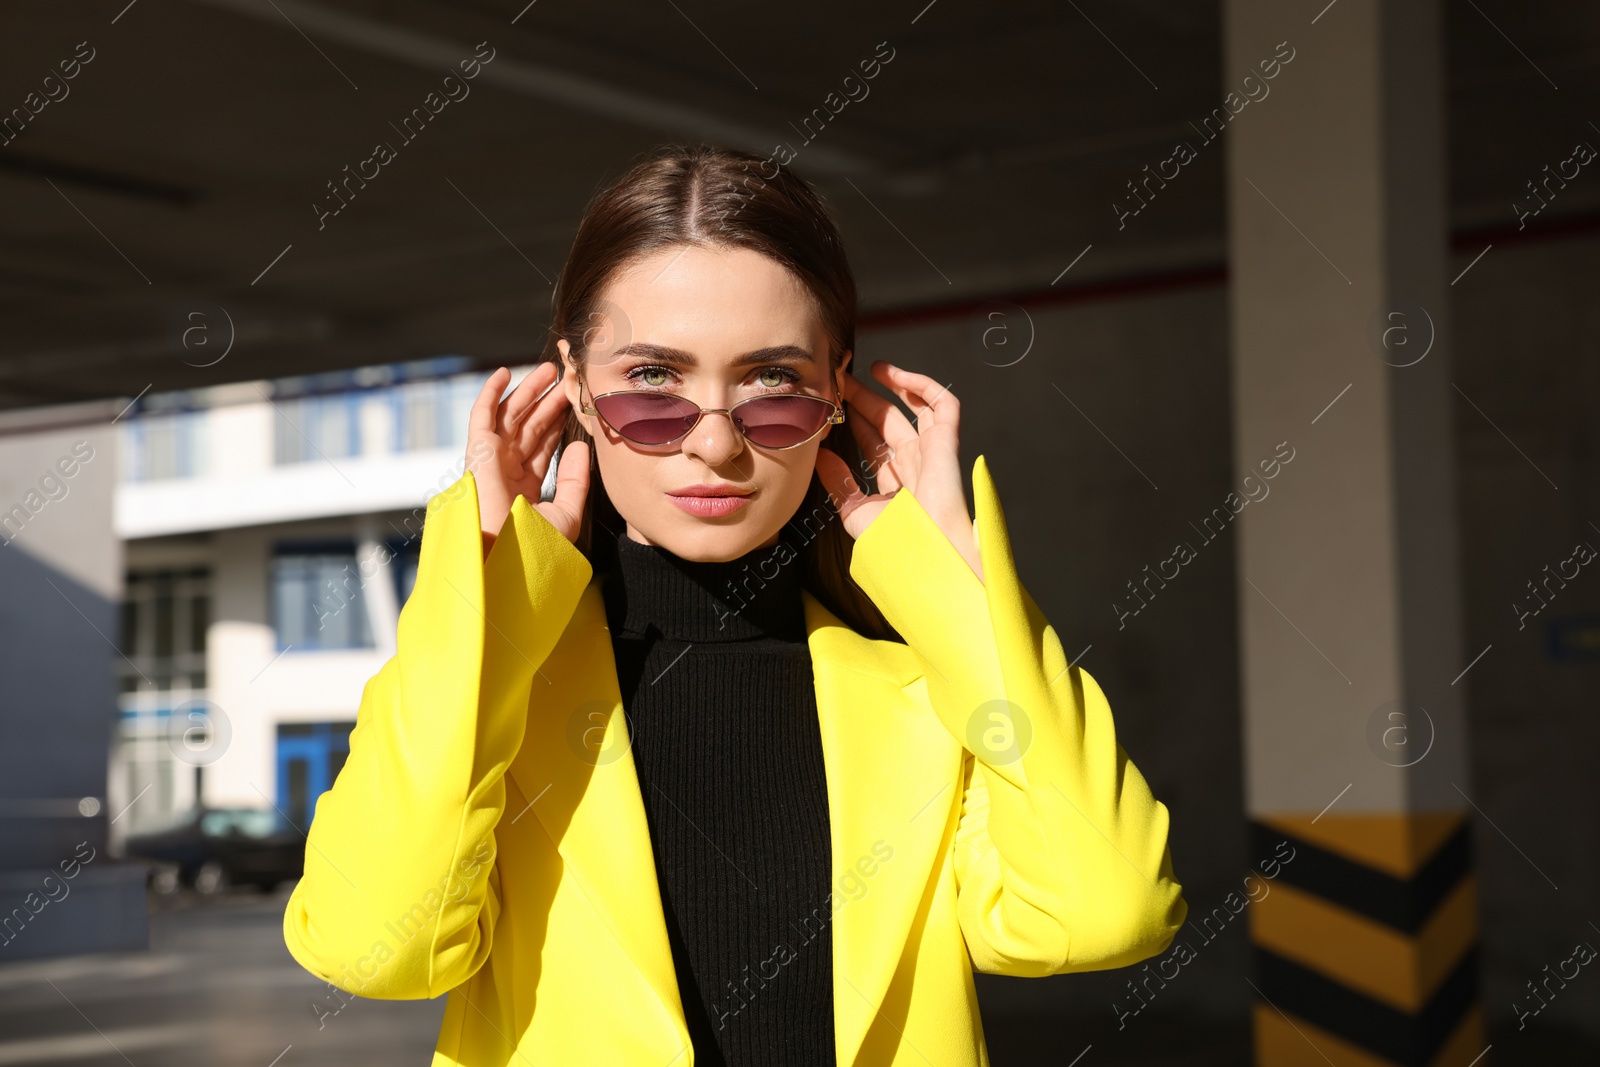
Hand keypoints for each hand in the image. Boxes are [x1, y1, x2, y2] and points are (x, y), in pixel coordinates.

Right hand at [466, 364, 588, 553]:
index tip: (573, 404)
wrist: (510, 558)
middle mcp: (505, 473)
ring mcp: (490, 463)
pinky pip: (482, 416)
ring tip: (549, 371)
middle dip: (546, 402)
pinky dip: (491, 393)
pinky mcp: (478, 453)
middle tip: (565, 380)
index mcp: (523, 488)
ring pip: (511, 417)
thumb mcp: (566, 511)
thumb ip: (575, 480)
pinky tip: (506, 373)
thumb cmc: (536, 546)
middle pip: (528, 427)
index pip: (542, 447)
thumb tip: (580, 447)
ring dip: (527, 392)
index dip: (557, 423)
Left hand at [814, 360, 982, 582]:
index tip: (831, 403)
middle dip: (863, 399)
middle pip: (887, 421)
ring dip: (892, 386)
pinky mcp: (947, 442)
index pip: (871, 442)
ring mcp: (932, 452)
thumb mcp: (856, 512)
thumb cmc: (896, 544)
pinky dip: (923, 386)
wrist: (924, 554)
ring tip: (870, 369)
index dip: (853, 420)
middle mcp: (914, 464)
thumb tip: (820, 456)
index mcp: (895, 482)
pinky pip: (943, 404)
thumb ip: (838, 483)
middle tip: (840, 380)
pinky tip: (896, 376)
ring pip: (913, 408)